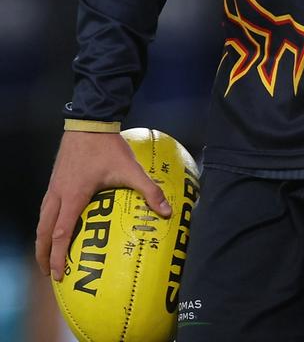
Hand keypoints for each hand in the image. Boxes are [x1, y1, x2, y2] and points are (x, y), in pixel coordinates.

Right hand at [35, 131, 171, 281]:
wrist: (90, 121)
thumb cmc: (108, 147)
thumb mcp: (130, 169)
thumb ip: (149, 190)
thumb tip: (166, 212)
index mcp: (73, 197)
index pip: (61, 234)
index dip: (58, 257)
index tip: (58, 275)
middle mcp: (58, 195)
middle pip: (43, 232)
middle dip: (44, 255)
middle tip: (49, 274)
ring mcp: (54, 187)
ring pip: (41, 219)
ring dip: (42, 240)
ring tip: (48, 254)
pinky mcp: (55, 179)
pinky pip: (45, 207)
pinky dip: (46, 223)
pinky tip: (54, 225)